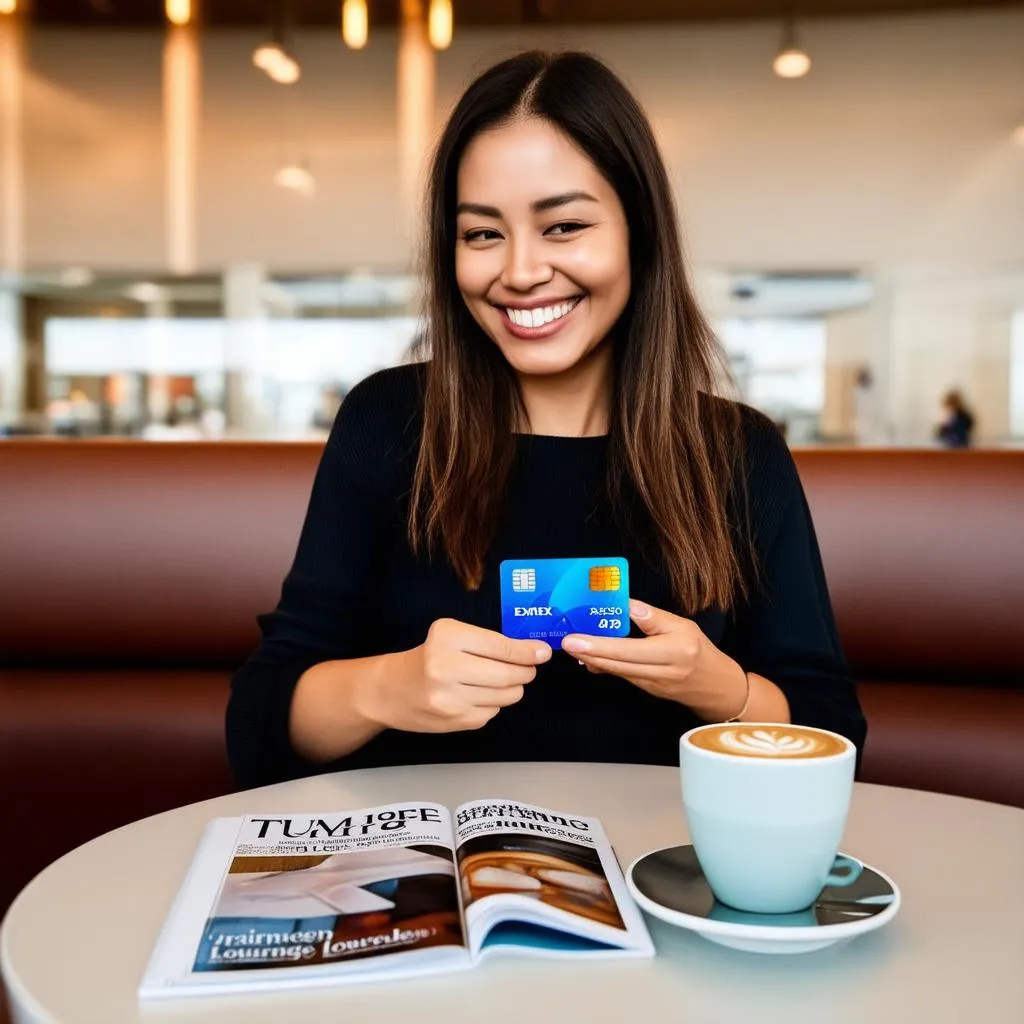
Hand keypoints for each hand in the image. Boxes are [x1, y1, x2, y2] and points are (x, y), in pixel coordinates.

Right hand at [355, 618, 551, 733]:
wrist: (389, 690)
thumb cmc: (426, 658)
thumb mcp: (451, 636)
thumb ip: (489, 643)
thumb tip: (534, 652)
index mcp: (447, 637)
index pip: (502, 647)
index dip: (529, 652)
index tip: (543, 652)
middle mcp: (446, 667)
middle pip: (509, 674)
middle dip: (526, 671)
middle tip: (528, 668)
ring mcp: (450, 698)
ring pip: (506, 696)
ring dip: (512, 688)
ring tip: (501, 680)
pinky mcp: (454, 721)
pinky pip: (492, 713)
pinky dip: (493, 704)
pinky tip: (478, 695)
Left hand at [561, 600, 746, 716]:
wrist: (714, 686)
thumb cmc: (698, 650)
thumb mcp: (683, 625)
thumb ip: (653, 617)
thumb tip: (627, 604)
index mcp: (674, 652)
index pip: (630, 650)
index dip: (600, 645)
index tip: (577, 639)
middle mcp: (662, 671)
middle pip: (618, 664)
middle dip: (589, 654)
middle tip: (566, 642)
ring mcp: (652, 685)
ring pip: (617, 672)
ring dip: (593, 660)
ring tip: (573, 646)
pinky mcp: (646, 690)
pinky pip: (621, 676)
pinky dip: (604, 666)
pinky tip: (589, 657)